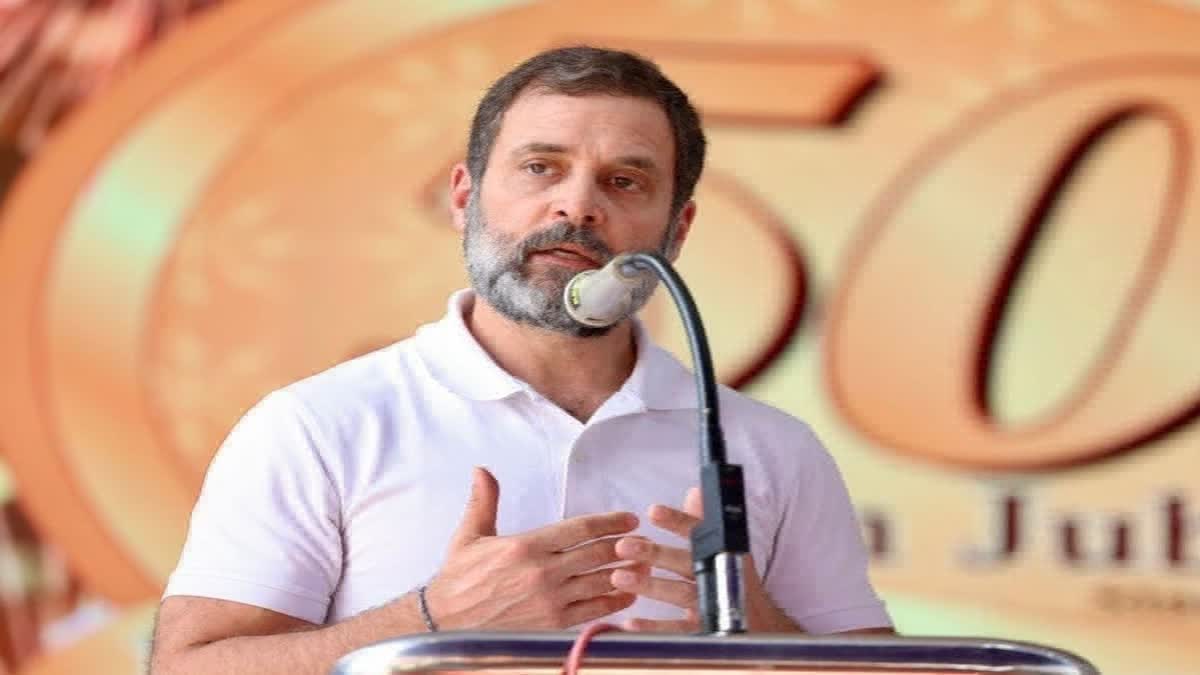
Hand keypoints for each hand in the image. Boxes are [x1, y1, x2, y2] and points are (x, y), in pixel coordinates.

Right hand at [423, 467, 637, 629]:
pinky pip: (592, 611)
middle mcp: (542, 572)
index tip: (629, 519)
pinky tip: (628, 595)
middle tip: (643, 539)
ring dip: (626, 573)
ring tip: (646, 564)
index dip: (609, 522)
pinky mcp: (551, 624)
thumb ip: (483, 501)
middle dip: (624, 545)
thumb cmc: (458, 579)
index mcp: (525, 545)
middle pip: (596, 553)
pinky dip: (614, 602)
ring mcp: (549, 600)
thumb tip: (482, 470)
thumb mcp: (468, 535)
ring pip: (599, 581)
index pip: (579, 528)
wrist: (445, 623)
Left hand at [611, 487, 797, 632]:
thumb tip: (694, 491)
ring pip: (680, 593)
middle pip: (686, 562)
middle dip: (655, 553)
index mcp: (722, 552)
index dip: (676, 520)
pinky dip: (654, 627)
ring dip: (650, 585)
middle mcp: (719, 576)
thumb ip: (706, 521)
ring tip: (619, 577)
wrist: (762, 624)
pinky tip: (630, 622)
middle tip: (624, 545)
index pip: (698, 531)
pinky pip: (679, 631)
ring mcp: (713, 605)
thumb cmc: (737, 581)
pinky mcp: (706, 631)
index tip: (652, 511)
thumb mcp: (728, 548)